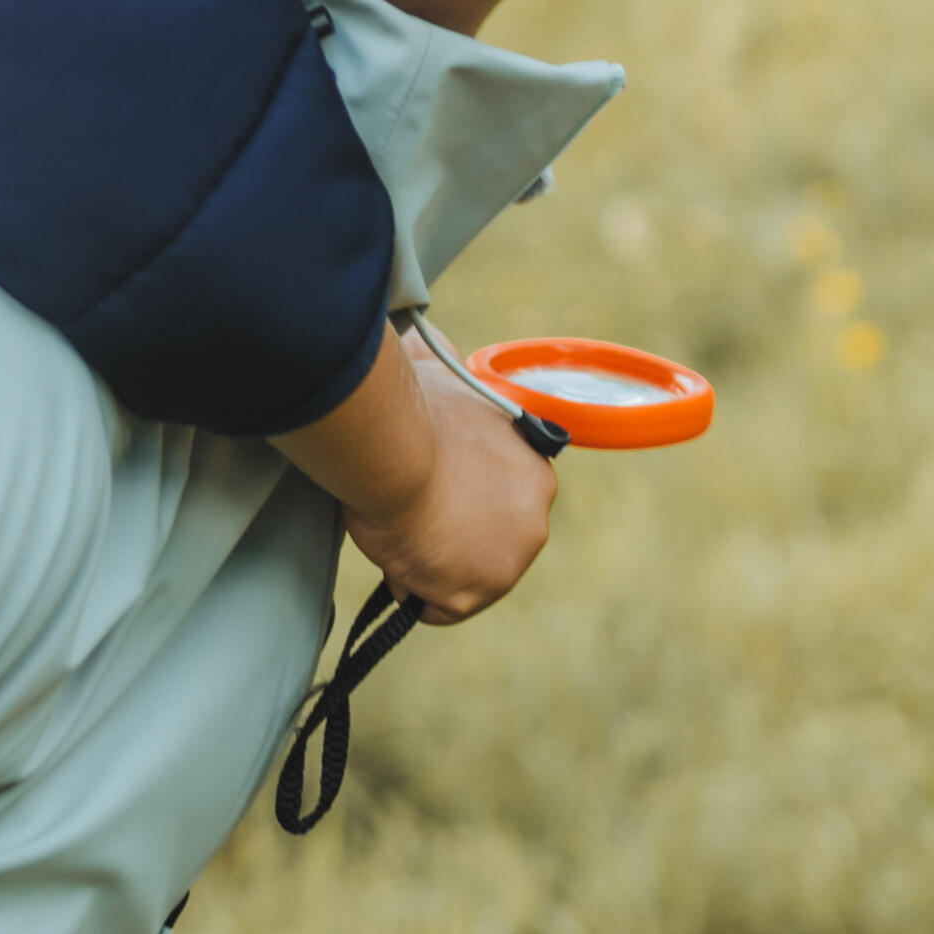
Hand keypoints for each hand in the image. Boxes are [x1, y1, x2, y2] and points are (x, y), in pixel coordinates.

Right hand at [272, 331, 559, 624]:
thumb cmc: (413, 411)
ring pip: (463, 574)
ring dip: (431, 561)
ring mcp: (511, 561)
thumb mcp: (443, 379)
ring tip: (401, 528)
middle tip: (412, 510)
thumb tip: (426, 329)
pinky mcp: (477, 592)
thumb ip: (449, 371)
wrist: (397, 450)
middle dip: (451, 534)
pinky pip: (440, 604)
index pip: (501, 499)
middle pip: (486, 541)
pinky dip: (415, 587)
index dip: (462, 499)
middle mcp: (536, 518)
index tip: (434, 489)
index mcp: (535, 470)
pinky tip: (398, 554)